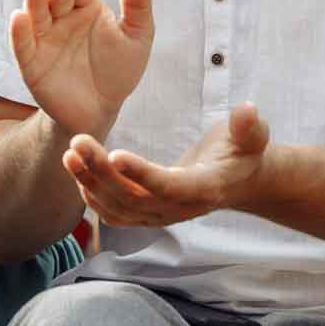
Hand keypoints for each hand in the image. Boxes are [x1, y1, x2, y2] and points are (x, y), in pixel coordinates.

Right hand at [9, 0, 153, 141]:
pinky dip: (18, 31)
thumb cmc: (118, 69)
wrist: (101, 110)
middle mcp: (62, 18)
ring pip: (36, 14)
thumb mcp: (137, 36)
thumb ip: (138, 4)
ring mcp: (45, 39)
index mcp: (86, 6)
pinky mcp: (31, 63)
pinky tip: (18, 17)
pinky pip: (22, 45)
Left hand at [64, 102, 272, 227]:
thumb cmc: (244, 152)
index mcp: (203, 189)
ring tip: (71, 153)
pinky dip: (93, 197)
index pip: (168, 186)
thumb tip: (247, 110)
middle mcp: (178, 208)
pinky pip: (114, 213)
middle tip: (78, 142)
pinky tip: (78, 173)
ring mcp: (160, 215)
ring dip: (90, 182)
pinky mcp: (147, 214)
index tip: (115, 154)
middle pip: (133, 198)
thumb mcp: (253, 137)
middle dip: (102, 171)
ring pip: (118, 207)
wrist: (239, 180)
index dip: (142, 174)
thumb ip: (249, 127)